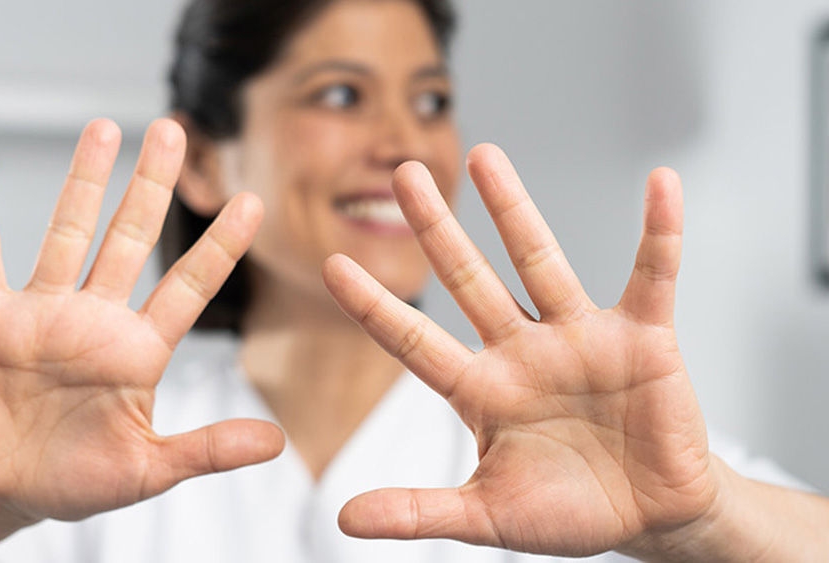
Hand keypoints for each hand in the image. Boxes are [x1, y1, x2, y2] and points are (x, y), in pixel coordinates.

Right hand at [0, 119, 283, 523]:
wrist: (2, 493)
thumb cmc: (78, 480)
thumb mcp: (150, 469)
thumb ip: (208, 449)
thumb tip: (277, 444)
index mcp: (140, 351)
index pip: (189, 286)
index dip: (220, 246)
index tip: (252, 203)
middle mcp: (96, 319)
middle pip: (131, 239)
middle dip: (152, 187)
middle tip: (173, 130)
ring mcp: (41, 313)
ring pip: (67, 233)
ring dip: (84, 182)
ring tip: (105, 129)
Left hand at [323, 144, 715, 556]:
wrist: (651, 517)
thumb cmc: (569, 513)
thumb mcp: (486, 516)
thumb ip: (419, 511)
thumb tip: (342, 519)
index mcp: (482, 392)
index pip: (415, 340)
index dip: (375, 307)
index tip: (332, 266)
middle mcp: (523, 352)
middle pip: (470, 280)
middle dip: (436, 230)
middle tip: (404, 173)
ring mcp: (580, 339)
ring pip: (540, 262)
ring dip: (514, 210)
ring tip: (484, 158)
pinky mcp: (643, 338)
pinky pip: (653, 275)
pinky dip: (660, 232)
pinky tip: (660, 184)